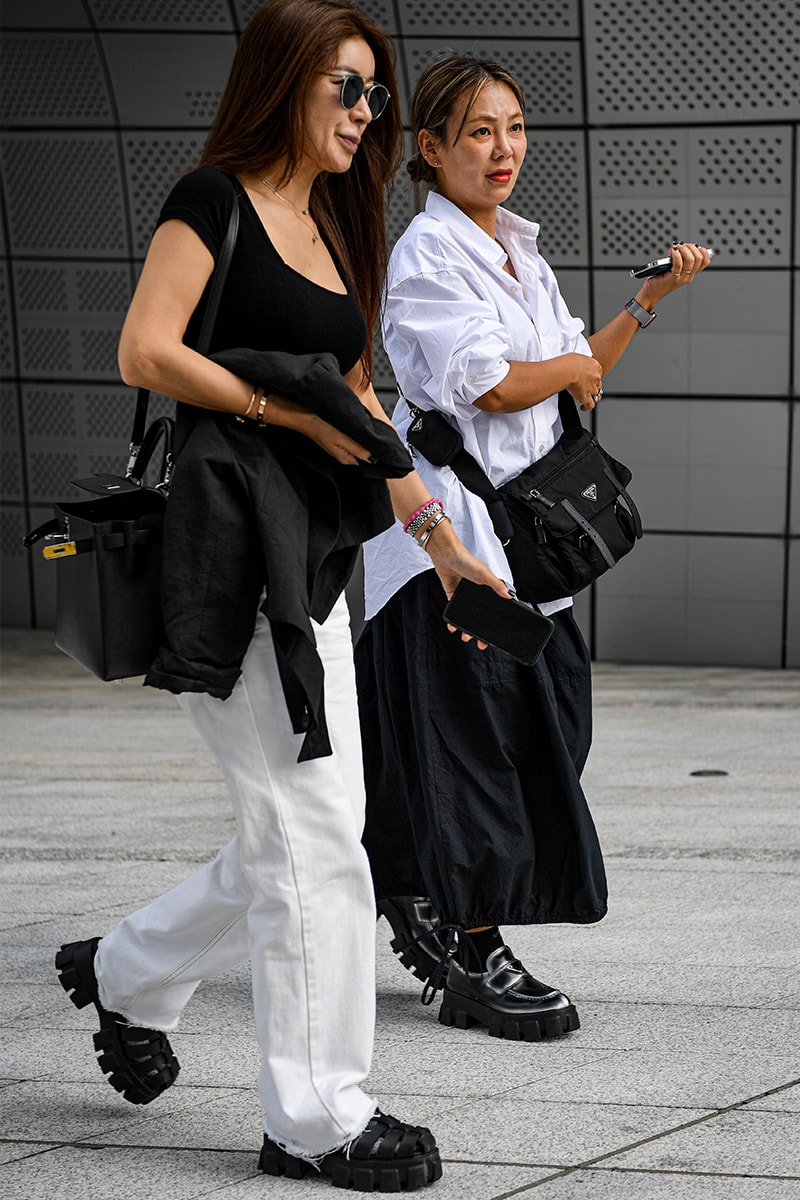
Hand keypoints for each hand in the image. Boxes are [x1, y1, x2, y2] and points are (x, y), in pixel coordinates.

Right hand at [303, 413, 372, 464]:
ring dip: (364, 440)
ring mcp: (340, 447)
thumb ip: (357, 449)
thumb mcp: (342, 439)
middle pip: (363, 454)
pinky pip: (352, 439)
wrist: (304, 416)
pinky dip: (357, 434)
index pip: (367, 461)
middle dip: (371, 447)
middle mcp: (344, 455)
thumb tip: (373, 459)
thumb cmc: (320, 427)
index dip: (376, 454)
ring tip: (369, 430)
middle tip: (377, 436)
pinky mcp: (338, 439)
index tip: (383, 446)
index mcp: (346, 458)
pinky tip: (358, 427)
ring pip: (358, 446)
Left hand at [421, 517, 511, 647]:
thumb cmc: (465, 559)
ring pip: (468, 616)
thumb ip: (496, 585)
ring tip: (466, 637)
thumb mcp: (483, 573)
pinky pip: (455, 612)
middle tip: (481, 643)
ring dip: (467, 629)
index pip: (495, 608)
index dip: (496, 622)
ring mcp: (465, 596)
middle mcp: (478, 593)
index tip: (496, 634)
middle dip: (481, 631)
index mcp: (488, 588)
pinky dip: (454, 621)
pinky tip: (453, 627)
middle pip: (481, 616)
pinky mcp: (453, 596)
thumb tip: (509, 596)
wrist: (444, 554)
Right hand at [563, 353, 603, 412]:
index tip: (587, 379)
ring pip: (596, 395)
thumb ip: (579, 364)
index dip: (592, 377)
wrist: (567, 370)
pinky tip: (583, 407)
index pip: (597, 372)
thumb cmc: (568, 362)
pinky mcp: (586, 396)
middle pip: (598, 384)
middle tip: (584, 388)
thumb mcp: (576, 358)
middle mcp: (596, 377)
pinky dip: (587, 407)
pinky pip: (590, 405)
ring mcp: (592, 388)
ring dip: (592, 397)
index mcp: (595, 366)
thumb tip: (575, 367)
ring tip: (586, 399)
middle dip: (592, 387)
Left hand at [640, 242, 711, 303]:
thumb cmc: (660, 278)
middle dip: (692, 247)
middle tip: (682, 245)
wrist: (652, 291)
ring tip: (677, 247)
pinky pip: (678, 264)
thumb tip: (677, 246)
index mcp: (691, 273)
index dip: (703, 251)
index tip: (694, 246)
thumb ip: (678, 257)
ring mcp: (681, 278)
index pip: (705, 261)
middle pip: (699, 258)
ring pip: (691, 260)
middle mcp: (688, 276)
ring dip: (684, 249)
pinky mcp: (673, 278)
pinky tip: (673, 251)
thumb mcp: (673, 266)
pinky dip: (676, 255)